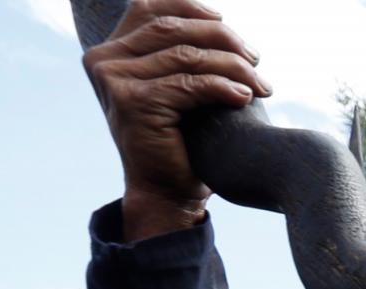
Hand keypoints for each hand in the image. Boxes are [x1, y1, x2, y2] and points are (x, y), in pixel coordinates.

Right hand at [82, 0, 271, 240]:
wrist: (167, 192)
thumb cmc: (183, 141)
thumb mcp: (180, 89)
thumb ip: (185, 54)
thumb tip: (223, 22)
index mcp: (111, 51)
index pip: (149, 8)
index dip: (189, 7)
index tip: (225, 19)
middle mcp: (104, 59)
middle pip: (173, 28)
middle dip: (222, 38)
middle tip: (256, 59)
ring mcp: (114, 80)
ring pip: (186, 55)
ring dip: (232, 65)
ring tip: (261, 86)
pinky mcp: (132, 102)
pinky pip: (188, 84)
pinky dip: (222, 87)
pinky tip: (245, 97)